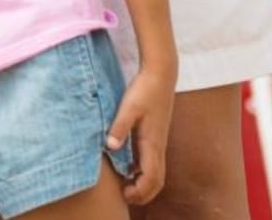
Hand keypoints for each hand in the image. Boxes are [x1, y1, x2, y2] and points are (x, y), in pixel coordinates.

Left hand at [108, 64, 175, 206]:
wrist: (160, 75)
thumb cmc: (144, 90)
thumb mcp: (128, 107)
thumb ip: (119, 127)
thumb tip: (110, 147)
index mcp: (152, 142)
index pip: (152, 177)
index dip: (140, 191)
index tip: (125, 195)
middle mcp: (158, 145)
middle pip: (157, 180)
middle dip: (144, 193)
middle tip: (126, 197)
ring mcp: (159, 141)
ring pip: (157, 171)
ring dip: (144, 182)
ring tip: (126, 186)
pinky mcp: (156, 134)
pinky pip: (153, 160)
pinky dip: (144, 170)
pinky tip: (129, 166)